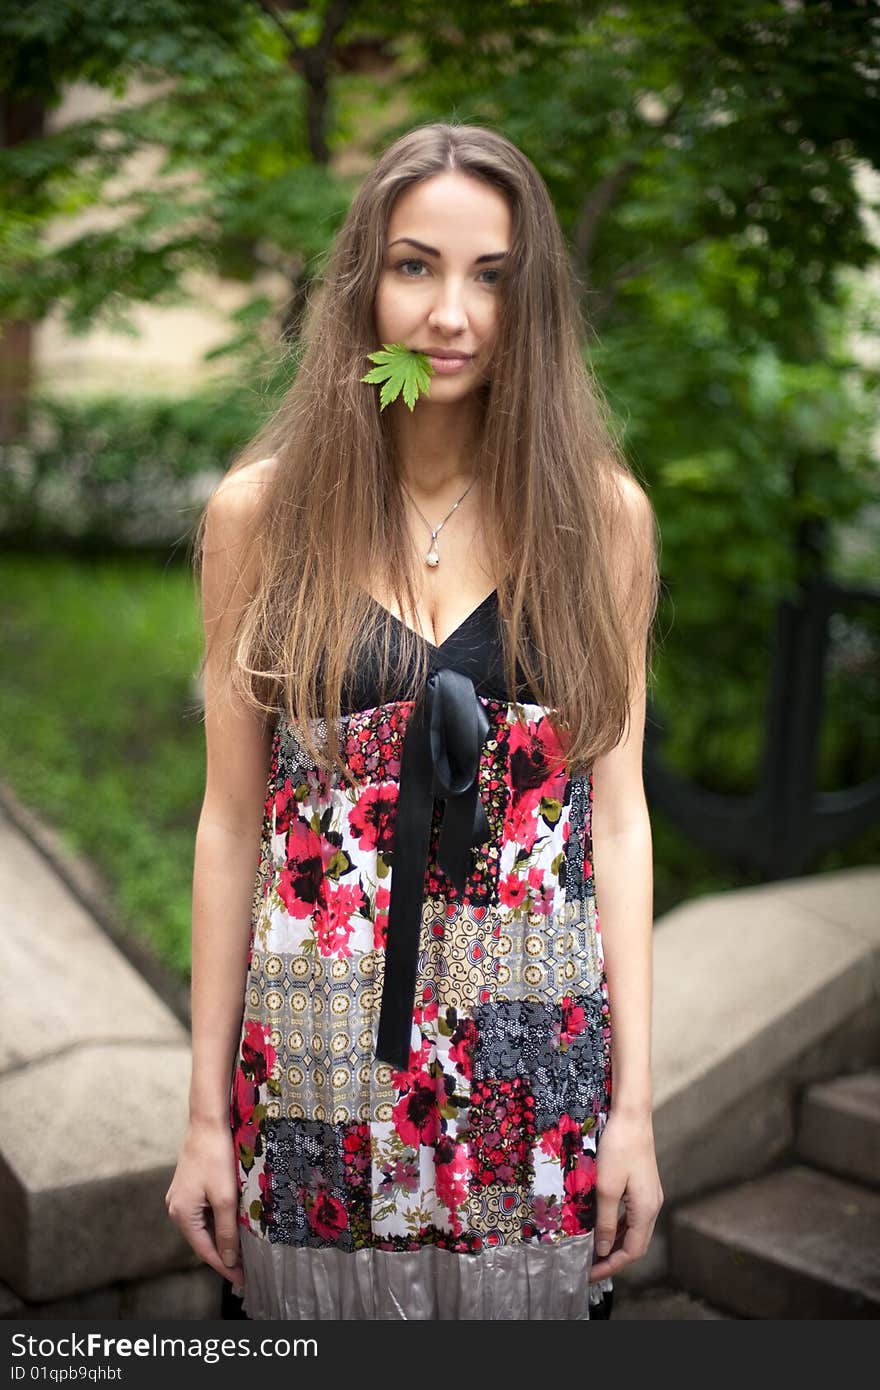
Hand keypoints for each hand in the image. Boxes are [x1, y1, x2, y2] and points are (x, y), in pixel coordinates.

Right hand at [164, 1118, 244, 1285]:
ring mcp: (181, 1197)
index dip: (225, 1267)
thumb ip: (226, 1231)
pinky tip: (232, 1225)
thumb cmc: (216, 1158)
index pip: (205, 1251)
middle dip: (223, 1255)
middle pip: (202, 1240)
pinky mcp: (188, 1186)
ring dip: (221, 1238)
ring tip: (242, 1251)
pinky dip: (218, 1222)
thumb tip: (228, 1259)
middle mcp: (176, 1208)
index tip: (243, 1280)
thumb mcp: (225, 1198)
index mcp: (182, 1214)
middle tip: (246, 1269)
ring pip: (203, 1226)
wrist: (207, 1123)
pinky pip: (203, 1213)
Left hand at [588, 1108, 663, 1282]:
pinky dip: (618, 1227)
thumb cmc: (619, 1147)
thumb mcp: (606, 1188)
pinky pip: (632, 1216)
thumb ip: (604, 1221)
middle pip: (636, 1244)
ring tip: (593, 1251)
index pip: (632, 1251)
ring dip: (615, 1243)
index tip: (590, 1274)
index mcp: (646, 1210)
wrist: (631, 1115)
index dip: (611, 1266)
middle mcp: (652, 1205)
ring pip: (634, 1230)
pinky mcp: (643, 1185)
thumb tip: (602, 1249)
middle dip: (613, 1258)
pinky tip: (602, 1226)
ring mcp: (650, 1195)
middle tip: (589, 1266)